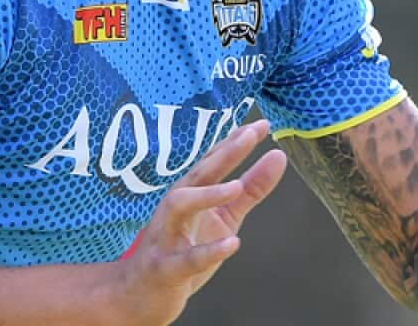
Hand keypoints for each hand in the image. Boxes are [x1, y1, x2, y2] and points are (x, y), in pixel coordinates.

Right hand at [116, 120, 287, 325]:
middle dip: (221, 154)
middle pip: (196, 174)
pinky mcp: (165, 268)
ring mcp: (166, 236)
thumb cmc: (182, 247)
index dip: (234, 142)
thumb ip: (249, 188)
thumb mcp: (223, 217)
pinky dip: (207, 251)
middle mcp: (175, 208)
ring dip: (206, 194)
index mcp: (190, 193)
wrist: (141, 292)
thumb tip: (277, 156)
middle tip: (247, 136)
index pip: (212, 161)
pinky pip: (185, 259)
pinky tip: (232, 245)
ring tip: (234, 187)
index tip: (260, 125)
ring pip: (179, 206)